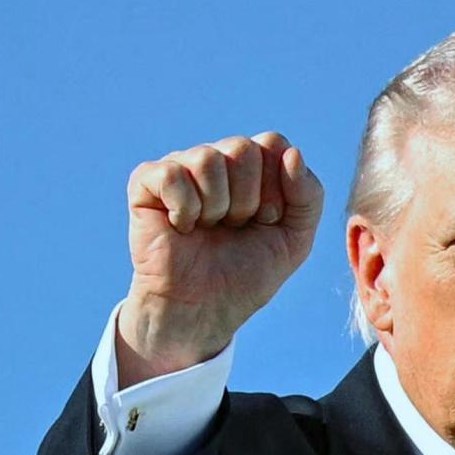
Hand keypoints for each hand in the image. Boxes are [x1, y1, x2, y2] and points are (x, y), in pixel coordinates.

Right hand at [117, 132, 323, 386]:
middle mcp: (217, 160)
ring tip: (209, 229)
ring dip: (216, 207)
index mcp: (252, 167)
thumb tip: (292, 153)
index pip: (273, 143)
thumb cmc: (246, 274)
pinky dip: (185, 209)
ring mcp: (181, 167)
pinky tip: (182, 227)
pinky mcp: (146, 183)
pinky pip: (172, 174)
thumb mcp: (295, 240)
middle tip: (235, 227)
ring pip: (208, 159)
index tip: (266, 221)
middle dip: (247, 200)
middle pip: (242, 148)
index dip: (276, 188)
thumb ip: (309, 195)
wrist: (204, 310)